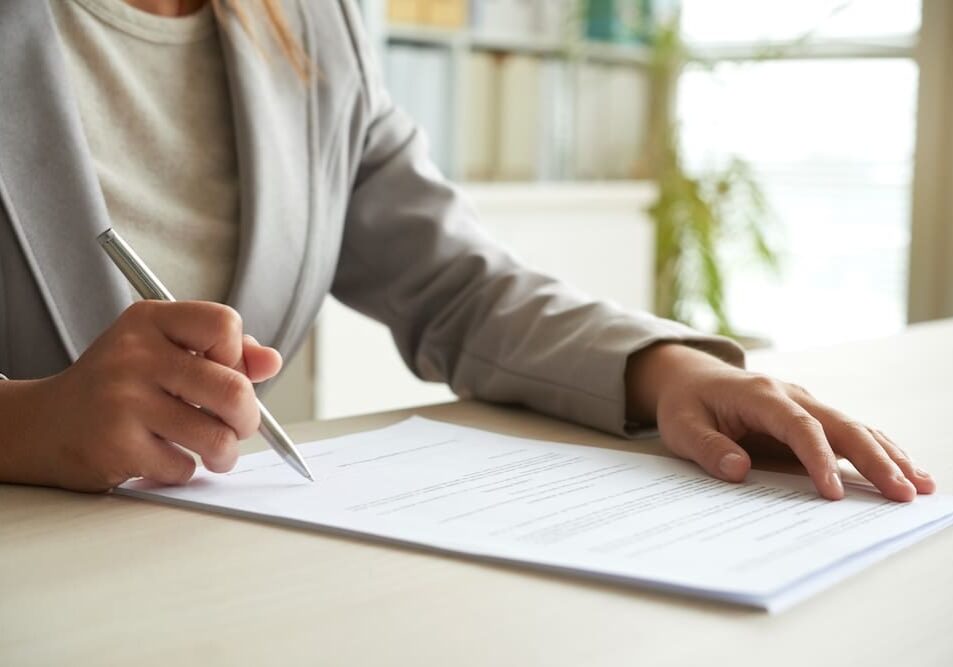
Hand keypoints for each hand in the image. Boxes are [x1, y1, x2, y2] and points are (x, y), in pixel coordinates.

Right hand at [0, 301, 281, 491]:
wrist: (44, 424)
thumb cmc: (118, 385)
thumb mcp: (163, 350)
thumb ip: (222, 353)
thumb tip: (270, 362)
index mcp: (150, 321)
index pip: (224, 324)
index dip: (237, 355)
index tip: (225, 371)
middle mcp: (135, 355)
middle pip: (233, 389)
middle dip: (248, 418)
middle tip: (238, 426)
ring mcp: (124, 401)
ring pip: (216, 436)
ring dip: (224, 452)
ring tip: (214, 451)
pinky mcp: (117, 446)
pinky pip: (184, 467)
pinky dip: (183, 470)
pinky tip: (163, 458)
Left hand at [625, 343, 935, 500]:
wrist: (689, 377)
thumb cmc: (685, 403)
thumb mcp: (681, 426)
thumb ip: (708, 448)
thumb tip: (737, 471)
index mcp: (760, 395)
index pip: (798, 427)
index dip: (818, 459)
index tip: (832, 492)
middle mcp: (791, 395)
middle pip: (841, 426)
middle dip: (874, 460)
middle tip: (902, 493)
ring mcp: (805, 404)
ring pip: (855, 428)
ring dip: (888, 456)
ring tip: (920, 487)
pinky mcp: (810, 417)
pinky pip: (849, 434)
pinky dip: (879, 451)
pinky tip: (904, 472)